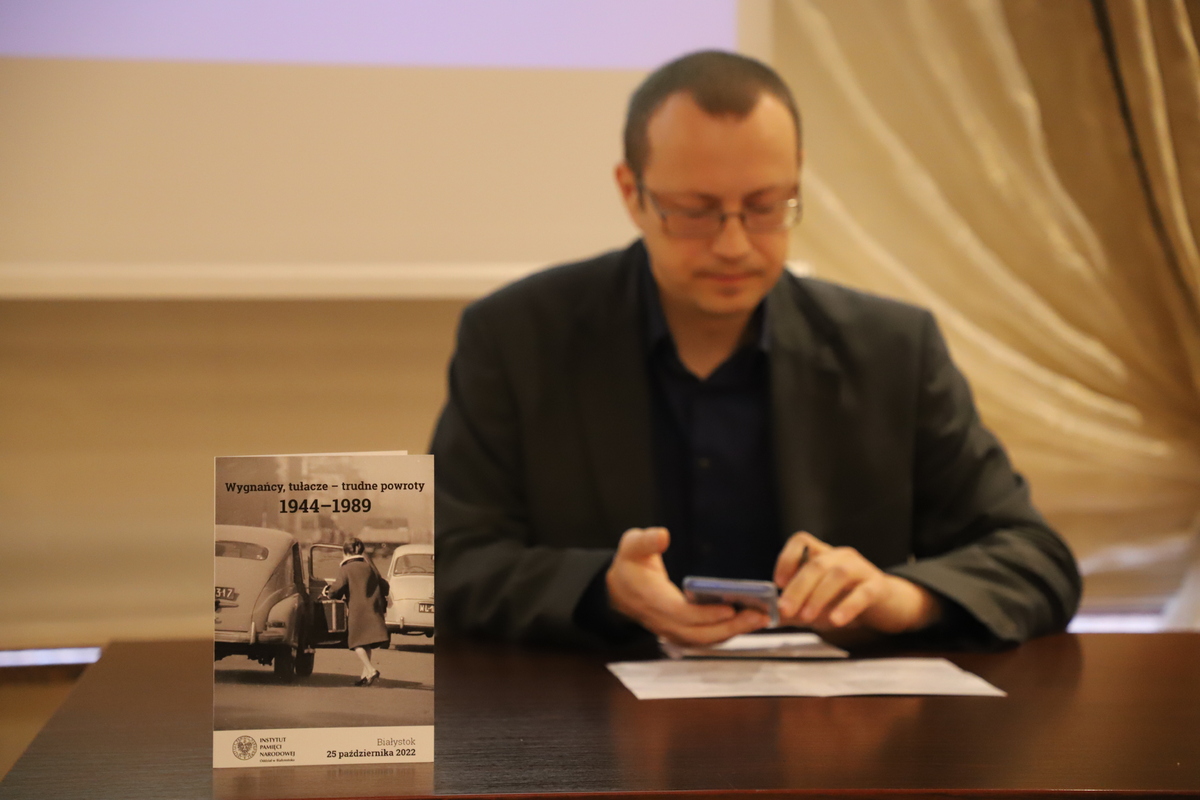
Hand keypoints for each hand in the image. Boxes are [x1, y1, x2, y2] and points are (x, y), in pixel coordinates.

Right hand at [606, 527, 768, 644]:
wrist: (618, 591)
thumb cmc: (629, 565)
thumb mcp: (631, 546)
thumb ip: (646, 541)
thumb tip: (663, 535)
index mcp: (653, 600)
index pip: (682, 614)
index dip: (706, 614)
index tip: (730, 608)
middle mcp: (664, 621)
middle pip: (699, 633)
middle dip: (731, 627)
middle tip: (760, 616)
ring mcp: (672, 631)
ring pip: (705, 640)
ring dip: (733, 633)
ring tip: (760, 620)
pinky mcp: (681, 633)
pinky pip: (705, 639)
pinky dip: (726, 633)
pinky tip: (746, 623)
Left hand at [774, 532, 940, 634]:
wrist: (889, 606)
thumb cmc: (846, 602)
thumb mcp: (816, 604)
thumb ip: (792, 609)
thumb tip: (761, 618)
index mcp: (823, 554)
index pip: (801, 540)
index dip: (786, 557)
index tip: (777, 582)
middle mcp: (841, 556)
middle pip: (815, 563)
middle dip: (797, 587)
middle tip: (785, 610)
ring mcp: (861, 569)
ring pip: (836, 574)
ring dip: (818, 596)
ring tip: (808, 618)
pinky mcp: (878, 586)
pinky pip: (863, 592)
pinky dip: (847, 606)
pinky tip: (836, 620)